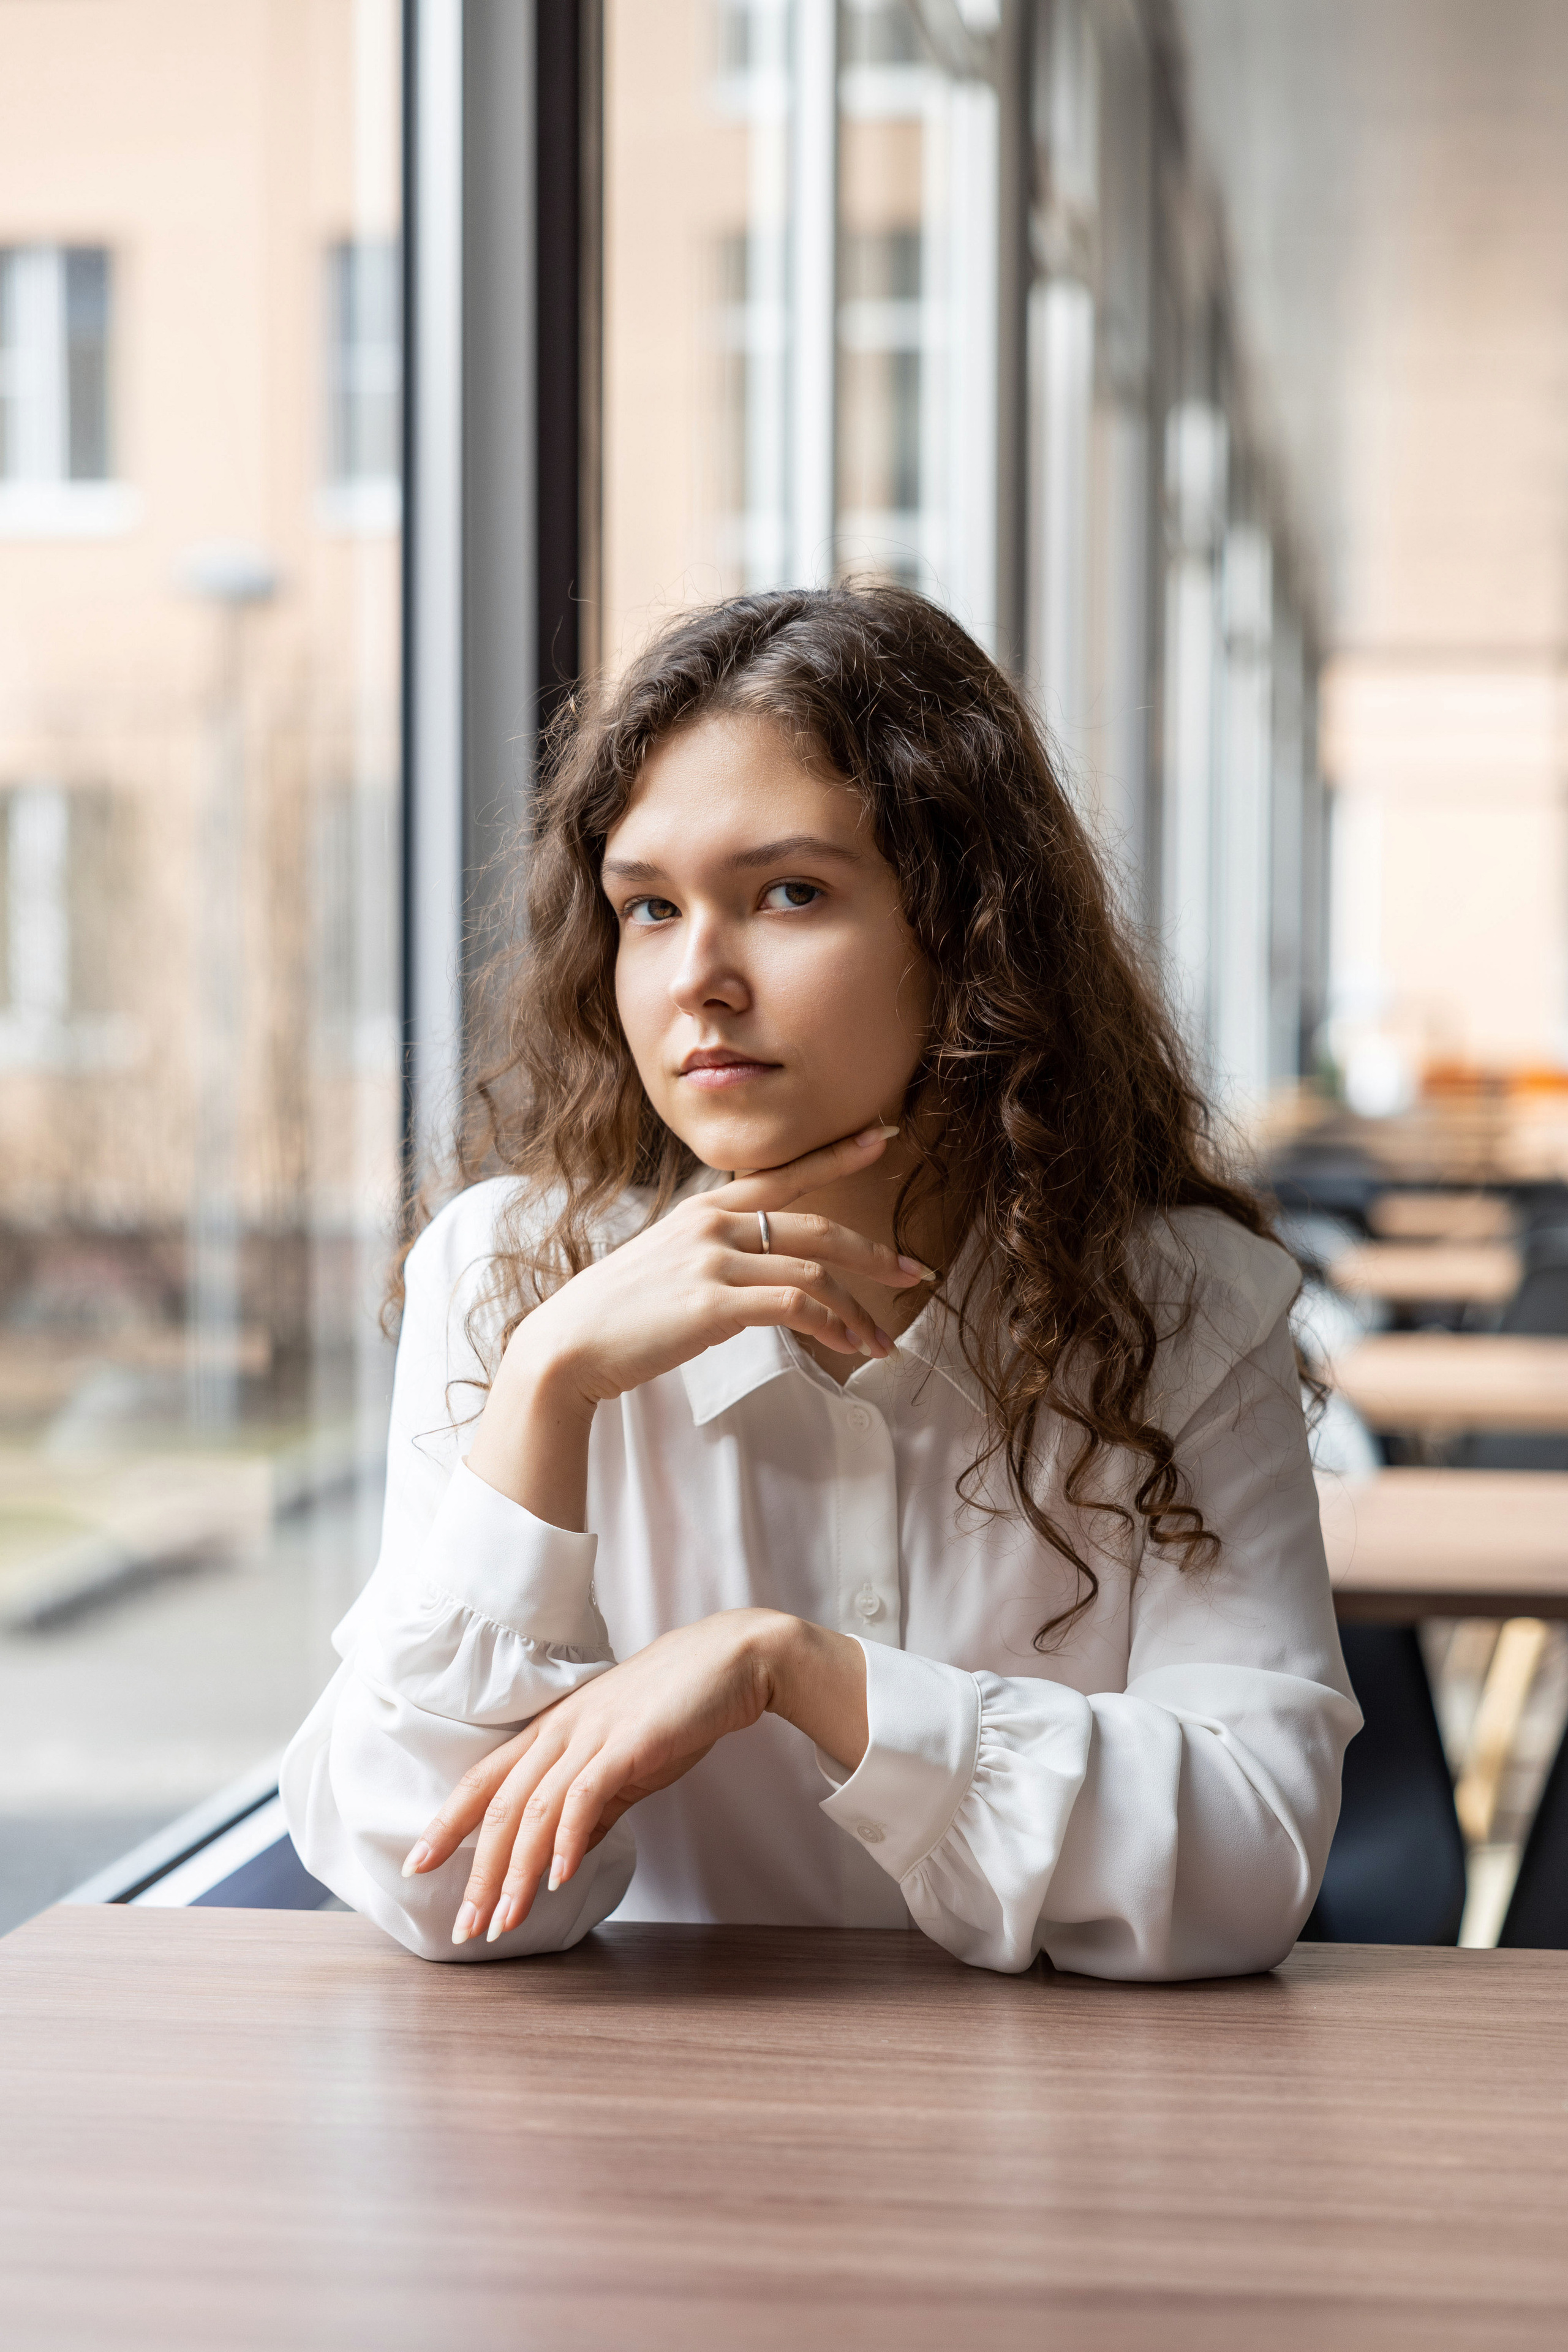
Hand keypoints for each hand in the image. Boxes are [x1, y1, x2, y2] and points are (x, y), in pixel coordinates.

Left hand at [402, 1609, 869, 1944]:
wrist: (730, 1661)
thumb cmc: (675, 1709)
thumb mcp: (623, 1763)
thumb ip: (593, 1807)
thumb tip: (564, 1856)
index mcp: (551, 1732)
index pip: (483, 1782)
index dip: (448, 1823)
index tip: (418, 1866)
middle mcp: (560, 1731)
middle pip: (501, 1807)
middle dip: (479, 1872)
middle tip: (464, 1927)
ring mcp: (592, 1735)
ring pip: (536, 1809)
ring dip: (517, 1872)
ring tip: (505, 1922)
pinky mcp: (628, 1743)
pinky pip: (586, 1796)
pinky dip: (569, 1839)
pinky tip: (561, 1879)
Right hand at [516, 1123, 933, 1403]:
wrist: (569, 1345)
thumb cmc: (619, 1311)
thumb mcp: (667, 1259)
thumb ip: (714, 1250)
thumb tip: (759, 1265)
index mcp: (704, 1207)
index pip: (784, 1171)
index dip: (837, 1153)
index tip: (884, 1138)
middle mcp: (712, 1224)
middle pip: (816, 1225)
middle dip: (874, 1251)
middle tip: (914, 1272)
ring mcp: (712, 1262)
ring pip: (812, 1271)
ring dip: (856, 1311)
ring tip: (880, 1341)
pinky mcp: (712, 1305)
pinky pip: (792, 1304)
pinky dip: (829, 1325)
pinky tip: (845, 1345)